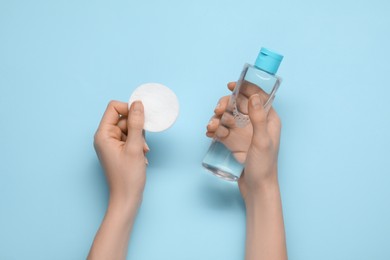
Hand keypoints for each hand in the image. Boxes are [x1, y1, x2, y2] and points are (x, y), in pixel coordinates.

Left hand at [94, 100, 148, 204]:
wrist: (127, 198)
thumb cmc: (128, 177)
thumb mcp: (135, 147)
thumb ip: (136, 124)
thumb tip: (138, 103)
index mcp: (103, 134)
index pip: (114, 107)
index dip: (128, 109)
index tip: (141, 119)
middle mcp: (105, 137)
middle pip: (123, 118)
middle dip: (136, 128)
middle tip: (142, 144)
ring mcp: (111, 144)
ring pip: (129, 128)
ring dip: (139, 138)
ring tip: (142, 152)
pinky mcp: (118, 150)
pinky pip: (130, 138)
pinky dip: (138, 144)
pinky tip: (141, 156)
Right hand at [206, 82, 280, 199]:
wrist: (256, 188)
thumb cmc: (265, 165)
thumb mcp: (262, 141)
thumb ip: (258, 118)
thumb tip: (254, 96)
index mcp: (268, 119)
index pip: (257, 96)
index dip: (245, 88)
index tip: (231, 86)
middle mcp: (255, 123)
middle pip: (238, 104)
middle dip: (226, 105)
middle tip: (218, 110)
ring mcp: (243, 132)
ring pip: (227, 116)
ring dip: (217, 118)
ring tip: (212, 127)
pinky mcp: (233, 141)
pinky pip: (221, 129)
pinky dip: (214, 129)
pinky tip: (210, 134)